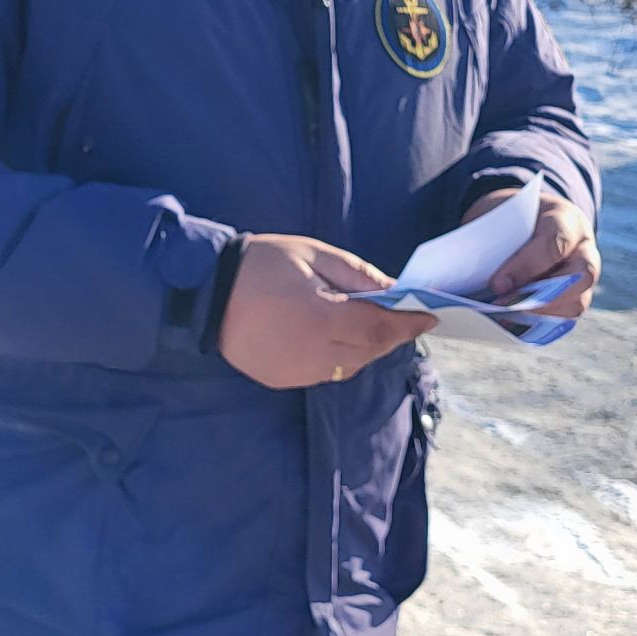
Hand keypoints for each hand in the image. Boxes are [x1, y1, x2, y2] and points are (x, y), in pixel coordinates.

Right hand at [218, 235, 431, 389]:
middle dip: (389, 336)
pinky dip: (338, 359)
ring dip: (365, 349)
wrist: (205, 292)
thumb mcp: (314, 255)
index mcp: (322, 319)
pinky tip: (333, 338)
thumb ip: (359, 276)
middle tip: (402, 317)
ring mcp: (296, 372)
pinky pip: (324, 374)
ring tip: (365, 325)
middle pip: (369, 353)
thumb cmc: (262, 264)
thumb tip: (396, 291)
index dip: (409, 325)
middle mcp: (313, 354)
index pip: (380, 330)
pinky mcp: (282, 380)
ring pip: (349, 368)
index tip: (430, 317)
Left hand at [462, 186, 600, 320]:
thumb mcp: (502, 215)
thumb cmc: (513, 218)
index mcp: (567, 220)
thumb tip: (476, 279)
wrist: (527, 221)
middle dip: (543, 297)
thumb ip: (496, 240)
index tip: (497, 285)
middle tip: (506, 308)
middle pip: (580, 278)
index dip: (527, 267)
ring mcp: (583, 278)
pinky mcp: (574, 300)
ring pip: (576, 304)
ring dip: (540, 316)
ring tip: (505, 321)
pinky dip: (538, 325)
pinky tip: (511, 327)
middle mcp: (584, 250)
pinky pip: (563, 319)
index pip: (555, 243)